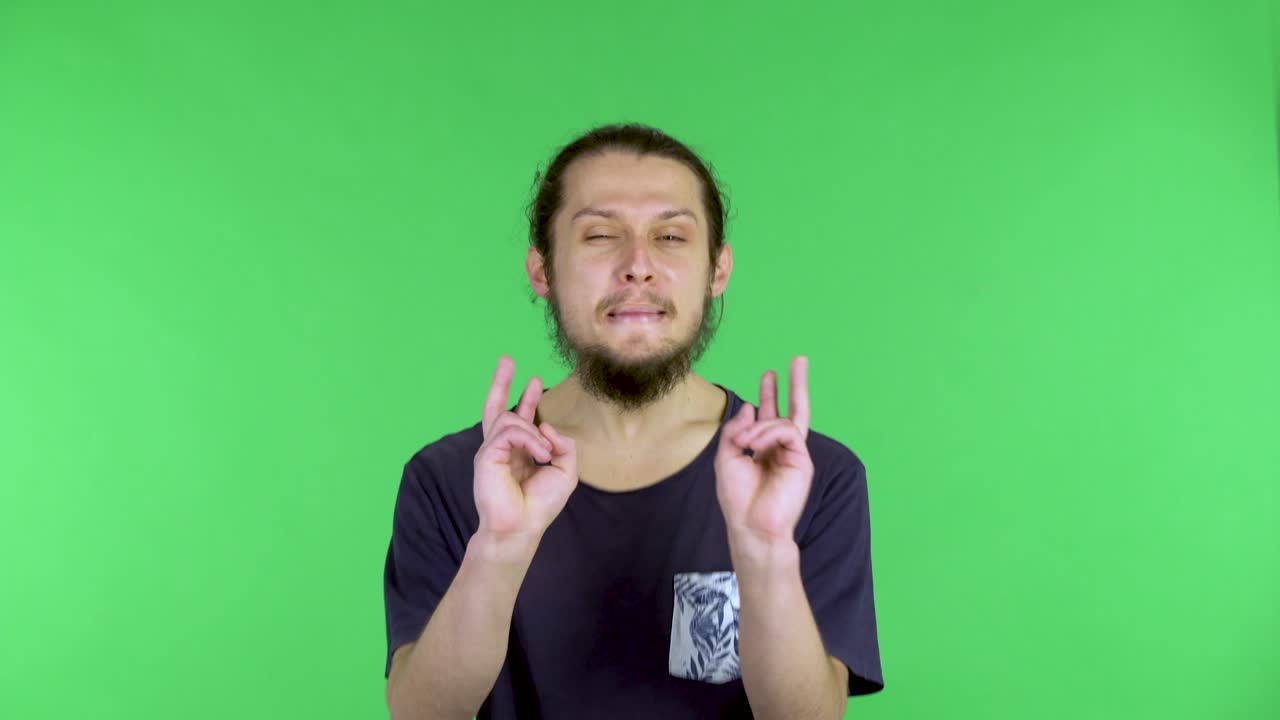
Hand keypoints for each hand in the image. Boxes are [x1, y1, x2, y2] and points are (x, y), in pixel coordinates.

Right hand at [473, 356, 577, 542]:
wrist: (522, 527)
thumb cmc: (540, 505)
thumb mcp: (565, 471)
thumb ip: (563, 444)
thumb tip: (545, 424)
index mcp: (517, 452)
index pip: (517, 418)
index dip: (526, 398)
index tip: (534, 381)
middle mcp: (501, 448)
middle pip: (496, 407)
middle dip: (501, 382)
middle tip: (507, 359)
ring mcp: (491, 450)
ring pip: (510, 419)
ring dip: (534, 432)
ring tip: (544, 454)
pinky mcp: (486, 455)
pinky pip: (509, 431)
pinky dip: (529, 439)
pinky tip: (539, 455)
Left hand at [714, 356, 813, 547]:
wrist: (751, 525)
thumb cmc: (737, 498)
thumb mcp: (726, 458)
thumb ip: (736, 430)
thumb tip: (750, 408)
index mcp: (764, 450)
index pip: (770, 417)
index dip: (769, 395)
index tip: (768, 376)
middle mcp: (781, 450)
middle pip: (793, 410)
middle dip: (795, 384)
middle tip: (799, 359)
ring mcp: (793, 455)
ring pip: (786, 420)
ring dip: (761, 426)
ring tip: (745, 442)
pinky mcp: (802, 461)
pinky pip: (789, 431)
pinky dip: (770, 432)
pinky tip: (756, 444)